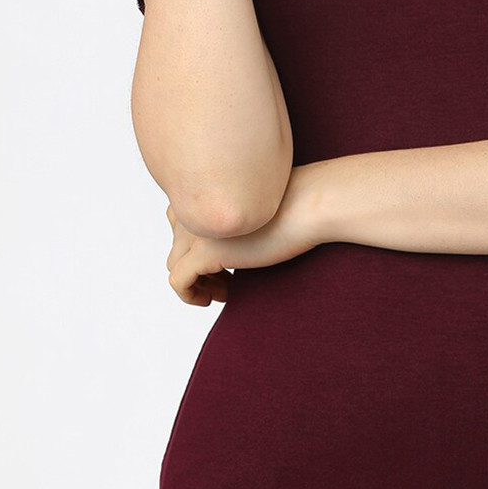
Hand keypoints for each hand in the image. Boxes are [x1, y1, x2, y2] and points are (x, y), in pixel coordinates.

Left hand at [165, 165, 323, 306]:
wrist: (312, 203)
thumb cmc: (297, 201)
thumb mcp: (258, 204)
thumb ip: (237, 215)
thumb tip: (232, 241)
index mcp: (207, 189)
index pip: (179, 218)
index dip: (196, 240)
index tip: (221, 256)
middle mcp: (195, 207)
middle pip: (177, 243)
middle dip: (196, 262)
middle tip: (224, 278)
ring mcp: (197, 230)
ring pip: (175, 263)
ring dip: (196, 280)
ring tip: (223, 290)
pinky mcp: (204, 253)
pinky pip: (178, 282)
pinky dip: (190, 295)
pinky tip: (213, 299)